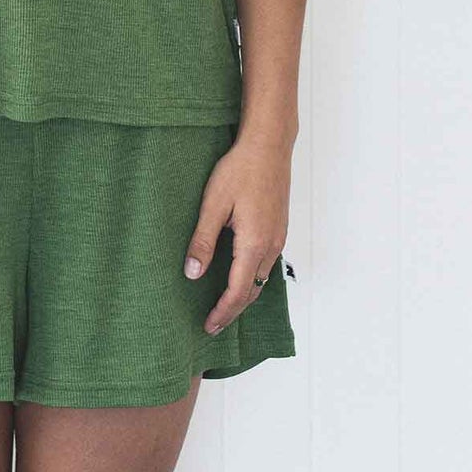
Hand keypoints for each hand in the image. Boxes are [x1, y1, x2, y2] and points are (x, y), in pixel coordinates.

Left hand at [183, 133, 290, 335]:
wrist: (269, 146)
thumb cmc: (240, 170)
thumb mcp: (213, 204)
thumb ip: (203, 241)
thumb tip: (192, 274)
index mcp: (254, 244)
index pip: (238, 292)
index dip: (223, 312)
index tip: (208, 326)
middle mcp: (271, 246)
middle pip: (253, 291)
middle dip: (233, 310)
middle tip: (212, 323)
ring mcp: (278, 238)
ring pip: (262, 279)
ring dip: (243, 295)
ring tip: (223, 304)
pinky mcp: (278, 228)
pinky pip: (266, 263)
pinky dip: (252, 278)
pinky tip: (238, 274)